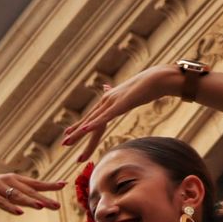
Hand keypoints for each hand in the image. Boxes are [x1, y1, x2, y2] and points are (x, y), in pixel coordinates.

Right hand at [0, 173, 62, 215]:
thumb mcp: (7, 191)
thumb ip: (22, 194)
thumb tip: (41, 200)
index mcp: (15, 180)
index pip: (36, 183)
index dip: (49, 184)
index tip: (64, 185)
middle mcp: (8, 181)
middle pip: (29, 190)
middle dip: (44, 197)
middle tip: (57, 205)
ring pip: (17, 196)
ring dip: (29, 201)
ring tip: (41, 206)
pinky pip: (1, 203)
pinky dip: (11, 207)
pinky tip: (20, 212)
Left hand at [62, 66, 179, 158]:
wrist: (158, 78)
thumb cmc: (147, 86)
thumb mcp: (129, 93)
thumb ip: (118, 94)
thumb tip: (109, 88)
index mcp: (109, 101)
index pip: (92, 117)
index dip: (80, 126)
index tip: (68, 133)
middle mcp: (107, 101)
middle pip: (90, 121)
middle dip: (76, 133)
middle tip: (64, 143)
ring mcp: (112, 102)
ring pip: (93, 121)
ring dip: (79, 132)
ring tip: (67, 142)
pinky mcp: (120, 104)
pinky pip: (105, 116)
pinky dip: (95, 123)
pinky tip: (85, 129)